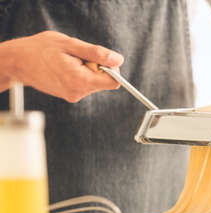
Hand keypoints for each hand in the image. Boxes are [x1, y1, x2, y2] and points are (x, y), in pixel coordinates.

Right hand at [5, 31, 122, 101]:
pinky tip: (64, 68)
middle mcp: (78, 92)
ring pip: (95, 81)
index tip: (98, 58)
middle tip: (76, 57)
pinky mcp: (71, 95)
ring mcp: (74, 96)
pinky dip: (80, 74)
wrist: (18, 62)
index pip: (113, 81)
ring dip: (87, 69)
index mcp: (80, 81)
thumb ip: (96, 54)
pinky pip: (85, 83)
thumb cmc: (41, 49)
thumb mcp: (70, 45)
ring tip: (67, 62)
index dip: (112, 68)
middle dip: (97, 66)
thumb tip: (118, 60)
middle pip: (105, 81)